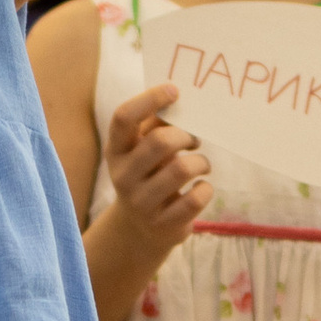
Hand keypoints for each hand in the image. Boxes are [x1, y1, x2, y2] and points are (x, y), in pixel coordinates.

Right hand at [104, 83, 211, 259]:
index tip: (174, 91)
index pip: (124, 117)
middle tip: (193, 140)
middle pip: (160, 142)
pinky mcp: (163, 224)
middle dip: (185, 136)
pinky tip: (201, 187)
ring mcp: (141, 203)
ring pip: (181, 169)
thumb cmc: (148, 175)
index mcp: (115, 151)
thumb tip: (178, 97)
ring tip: (200, 164)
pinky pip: (195, 198)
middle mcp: (123, 177)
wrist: (140, 230)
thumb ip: (154, 125)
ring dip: (200, 162)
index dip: (149, 99)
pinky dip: (205, 188)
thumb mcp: (141, 151)